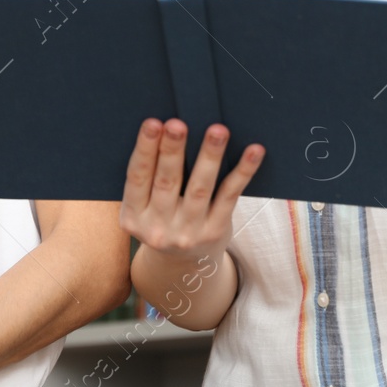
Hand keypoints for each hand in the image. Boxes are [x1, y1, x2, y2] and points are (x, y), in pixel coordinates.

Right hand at [119, 118, 262, 262]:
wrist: (186, 263)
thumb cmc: (164, 218)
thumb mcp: (146, 206)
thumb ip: (152, 177)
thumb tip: (168, 127)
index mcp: (133, 217)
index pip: (137, 179)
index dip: (145, 150)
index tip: (152, 123)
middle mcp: (158, 228)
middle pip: (166, 182)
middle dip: (172, 150)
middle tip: (177, 123)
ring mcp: (188, 233)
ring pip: (199, 188)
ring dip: (209, 156)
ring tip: (217, 130)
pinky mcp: (215, 231)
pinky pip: (228, 196)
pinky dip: (242, 172)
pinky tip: (253, 152)